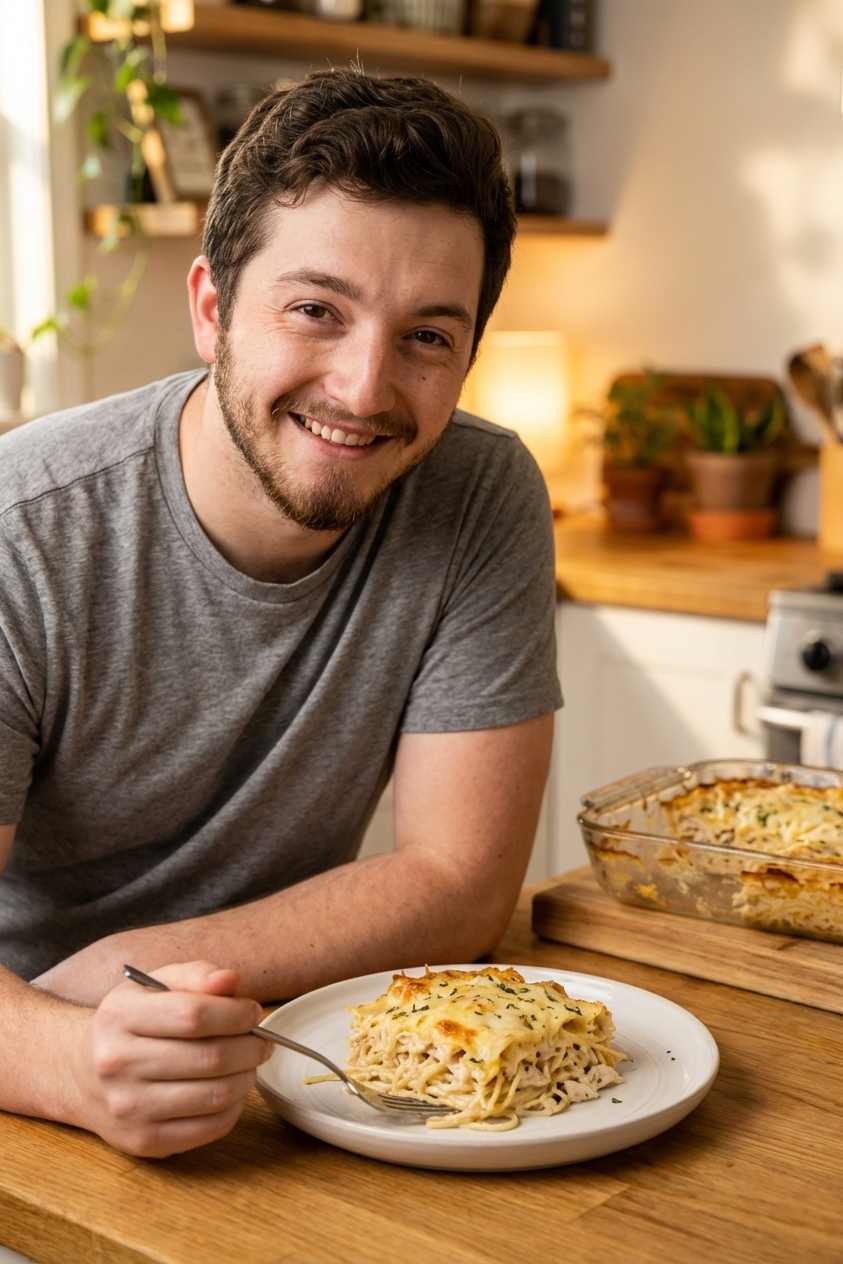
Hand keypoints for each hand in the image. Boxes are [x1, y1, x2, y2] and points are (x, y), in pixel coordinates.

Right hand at [67, 960, 272, 1156]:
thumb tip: (231, 981)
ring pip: (215, 1095)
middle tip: (260, 1041)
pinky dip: (234, 1107)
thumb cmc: (131, 1022)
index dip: (236, 1013)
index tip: (253, 1012)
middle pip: (210, 1057)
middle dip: (250, 1047)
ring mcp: (129, 1108)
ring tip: (248, 1063)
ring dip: (247, 1076)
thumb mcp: (154, 985)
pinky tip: (230, 1089)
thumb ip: (196, 975)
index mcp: (120, 1016)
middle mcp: (117, 1064)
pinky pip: (210, 1128)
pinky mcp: (144, 1141)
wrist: (83, 1074)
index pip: (194, 1015)